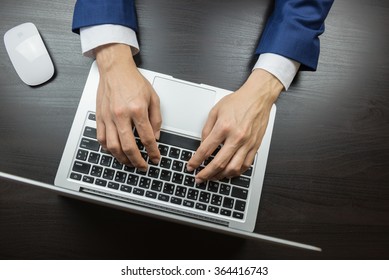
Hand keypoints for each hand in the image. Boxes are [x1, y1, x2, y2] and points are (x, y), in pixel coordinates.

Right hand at [95, 43, 161, 170]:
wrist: (115, 69)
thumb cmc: (133, 81)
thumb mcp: (153, 97)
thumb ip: (156, 119)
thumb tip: (156, 136)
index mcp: (137, 109)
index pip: (147, 138)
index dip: (153, 152)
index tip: (155, 158)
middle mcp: (121, 115)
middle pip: (129, 147)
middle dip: (137, 161)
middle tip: (143, 166)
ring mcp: (108, 117)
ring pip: (113, 147)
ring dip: (122, 159)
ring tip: (130, 163)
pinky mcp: (99, 117)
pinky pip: (101, 139)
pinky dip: (108, 149)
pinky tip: (115, 152)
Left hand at [187, 68, 282, 182]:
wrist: (258, 97)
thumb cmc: (238, 102)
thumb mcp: (215, 111)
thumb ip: (207, 130)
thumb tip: (202, 145)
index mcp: (224, 127)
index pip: (206, 150)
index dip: (196, 161)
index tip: (191, 167)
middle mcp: (236, 137)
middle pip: (219, 163)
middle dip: (206, 174)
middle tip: (199, 178)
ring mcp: (247, 143)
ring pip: (233, 168)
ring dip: (221, 176)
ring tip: (213, 177)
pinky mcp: (255, 146)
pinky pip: (246, 165)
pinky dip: (236, 172)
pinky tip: (229, 172)